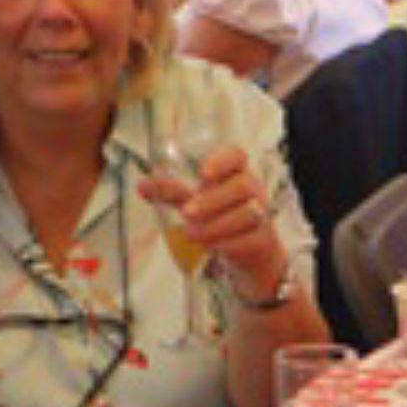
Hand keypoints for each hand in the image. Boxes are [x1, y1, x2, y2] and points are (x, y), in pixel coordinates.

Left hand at [139, 147, 289, 289]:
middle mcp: (252, 190)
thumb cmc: (221, 217)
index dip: (221, 161)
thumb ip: (172, 193)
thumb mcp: (195, 202)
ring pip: (249, 213)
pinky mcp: (264, 240)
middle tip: (186, 212)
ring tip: (192, 234)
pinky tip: (212, 247)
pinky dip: (229, 244)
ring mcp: (262, 214)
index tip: (203, 174)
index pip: (236, 156)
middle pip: (242, 186)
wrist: (249, 251)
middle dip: (212, 200)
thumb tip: (143, 185)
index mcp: (235, 173)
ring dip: (217, 224)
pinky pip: (252, 238)